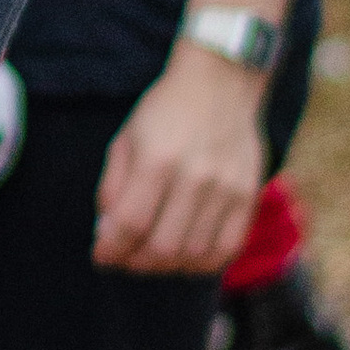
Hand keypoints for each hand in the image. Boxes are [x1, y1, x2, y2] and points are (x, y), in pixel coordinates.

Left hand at [94, 47, 265, 276]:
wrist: (219, 82)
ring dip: (166, 267)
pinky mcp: (248, 195)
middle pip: (163, 247)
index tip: (101, 255)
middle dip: (135, 262)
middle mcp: (195, 177)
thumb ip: (113, 188)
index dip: (111, 249)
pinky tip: (185, 256)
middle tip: (125, 258)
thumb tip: (107, 234)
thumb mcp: (125, 139)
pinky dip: (203, 264)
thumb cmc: (164, 112)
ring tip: (151, 257)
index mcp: (157, 160)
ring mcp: (226, 188)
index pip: (131, 224)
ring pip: (194, 254)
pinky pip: (227, 248)